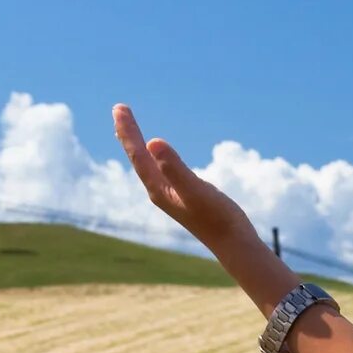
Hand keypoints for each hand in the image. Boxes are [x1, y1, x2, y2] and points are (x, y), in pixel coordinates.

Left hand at [114, 104, 257, 252]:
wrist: (233, 244)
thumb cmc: (217, 218)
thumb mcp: (196, 189)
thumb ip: (175, 167)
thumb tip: (152, 142)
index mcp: (159, 189)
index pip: (138, 154)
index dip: (128, 131)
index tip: (119, 108)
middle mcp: (160, 192)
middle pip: (138, 157)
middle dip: (128, 134)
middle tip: (119, 109)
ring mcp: (172, 195)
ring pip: (148, 165)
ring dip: (138, 145)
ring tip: (129, 130)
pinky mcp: (184, 196)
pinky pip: (162, 171)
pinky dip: (155, 157)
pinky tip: (157, 156)